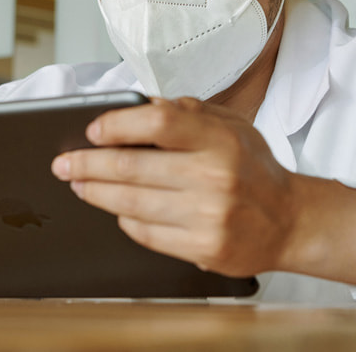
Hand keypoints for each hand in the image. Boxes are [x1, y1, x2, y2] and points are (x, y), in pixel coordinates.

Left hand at [51, 97, 296, 276]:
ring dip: (95, 192)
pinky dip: (124, 218)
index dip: (117, 124)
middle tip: (64, 163)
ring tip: (79, 183)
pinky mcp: (202, 249)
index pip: (157, 122)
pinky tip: (115, 209)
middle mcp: (214, 177)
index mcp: (220, 140)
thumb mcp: (232, 125)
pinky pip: (146, 233)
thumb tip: (143, 106)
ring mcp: (207, 216)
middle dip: (87, 164)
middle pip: (132, 166)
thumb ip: (189, 112)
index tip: (93, 130)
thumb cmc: (254, 168)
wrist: (291, 221)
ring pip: (130, 203)